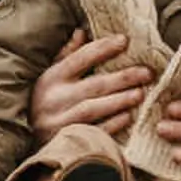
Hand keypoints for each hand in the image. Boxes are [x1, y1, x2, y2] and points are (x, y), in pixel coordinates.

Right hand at [29, 33, 152, 136]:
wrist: (33, 148)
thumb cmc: (46, 105)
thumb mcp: (50, 78)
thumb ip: (66, 56)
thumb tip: (81, 32)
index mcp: (51, 79)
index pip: (79, 58)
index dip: (102, 48)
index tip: (125, 40)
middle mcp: (54, 99)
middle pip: (93, 85)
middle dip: (122, 78)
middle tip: (147, 72)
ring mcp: (60, 122)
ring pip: (93, 108)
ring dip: (119, 100)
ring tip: (141, 93)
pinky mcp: (67, 142)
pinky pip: (93, 132)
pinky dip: (112, 125)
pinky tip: (128, 117)